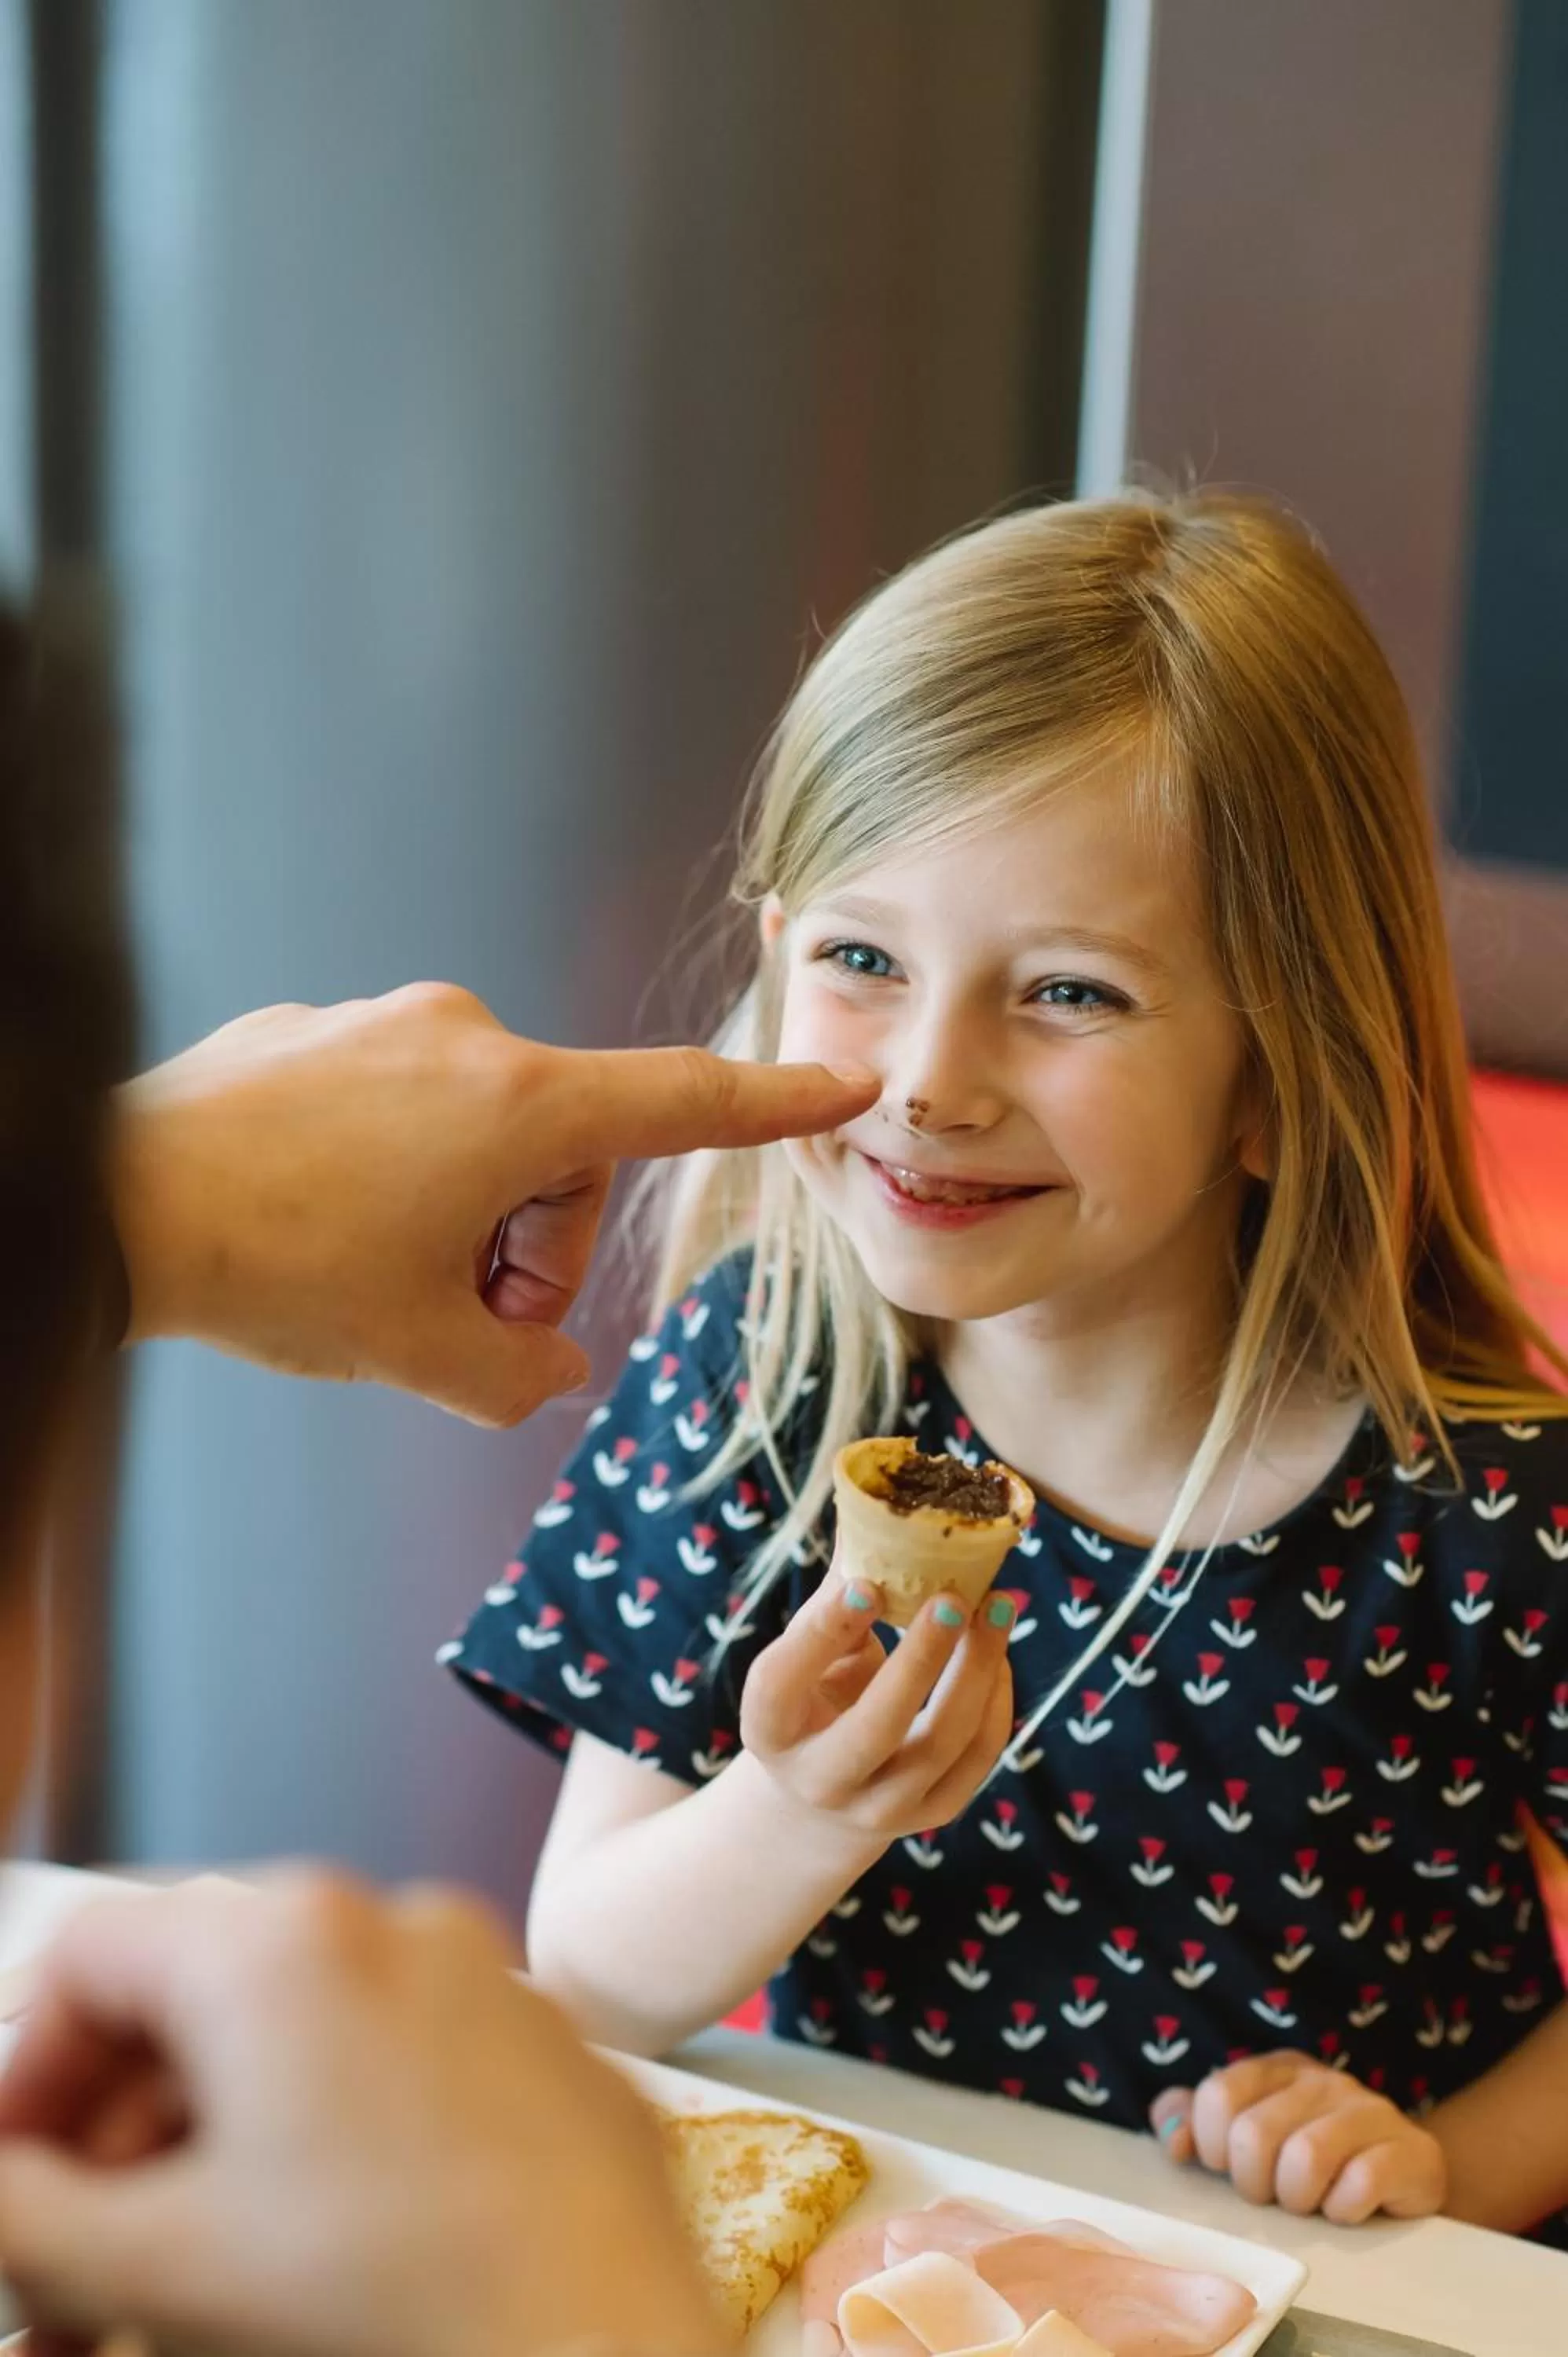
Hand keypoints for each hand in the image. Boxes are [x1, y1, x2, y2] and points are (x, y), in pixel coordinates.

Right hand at [0, 1873, 726, 2356]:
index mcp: (279, 1936)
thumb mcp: (152, 2266)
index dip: (26, 2073)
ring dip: (216, 2152)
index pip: (93, 1956)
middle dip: (115, 2136)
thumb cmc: (378, 2305)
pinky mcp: (554, 2054)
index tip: (10, 2183)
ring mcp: (488, 1980)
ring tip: (178, 2282)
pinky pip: (407, 2069)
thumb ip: (29, 2209)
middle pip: (198, 2000)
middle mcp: (391, 1921)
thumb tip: (3, 2181)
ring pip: (304, 2042)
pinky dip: (332, 2143)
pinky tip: (312, 2251)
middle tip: (74, 2262)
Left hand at [110, 984, 873, 1423]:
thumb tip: (550, 1371)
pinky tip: (317, 1226)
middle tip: (466, 1322)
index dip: (771, 1105)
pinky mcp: (316, 1031)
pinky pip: (399, 1105)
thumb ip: (519, 1376)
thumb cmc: (277, 1269)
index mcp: (518, 1104)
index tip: (841, 1084)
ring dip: (462, 1215)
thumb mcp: (422, 1353)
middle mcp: (463, 1037)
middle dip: (534, 1245)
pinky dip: (392, 1173)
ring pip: (478, 1130)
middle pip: (565, 1150)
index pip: (680, 1101)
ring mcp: (383, 1023)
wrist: (106, 1204)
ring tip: (383, 1283)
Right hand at [739, 1568, 1014, 1844]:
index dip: (822, 1632)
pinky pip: (975, 1761)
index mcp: (769, 1728)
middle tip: (953, 1598)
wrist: (823, 1794)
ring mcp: (877, 1808)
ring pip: (938, 1746)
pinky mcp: (928, 1816)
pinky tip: (999, 1654)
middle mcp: (817, 1779)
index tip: (865, 1581)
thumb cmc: (815, 1692)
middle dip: (919, 1661)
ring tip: (999, 1607)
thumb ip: (838, 1591)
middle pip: (874, 1728)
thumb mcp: (807, 1649)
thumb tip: (872, 1502)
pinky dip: (995, 1702)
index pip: (782, 1683)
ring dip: (975, 1671)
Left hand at [1151, 2051, 1446, 2223]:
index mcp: (1277, 2069)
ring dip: (1298, 2200)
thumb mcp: (1246, 2135)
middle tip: (1272, 2196)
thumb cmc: (1311, 2160)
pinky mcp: (1409, 2150)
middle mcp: (1322, 2080)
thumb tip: (1172, 2139)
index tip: (1228, 2170)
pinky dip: (1344, 2209)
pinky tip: (1347, 2208)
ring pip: (1305, 2159)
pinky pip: (1360, 2184)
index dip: (1212, 2147)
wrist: (1402, 2176)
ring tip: (1309, 2202)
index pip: (1218, 2096)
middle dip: (1254, 2184)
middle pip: (1254, 2134)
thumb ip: (1194, 2124)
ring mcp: (1369, 2110)